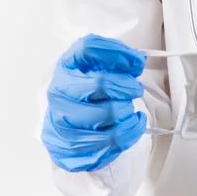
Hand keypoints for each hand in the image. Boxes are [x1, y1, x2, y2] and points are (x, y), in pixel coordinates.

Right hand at [41, 34, 147, 172]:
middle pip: (101, 83)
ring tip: (128, 108)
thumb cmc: (86, 94)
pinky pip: (113, 139)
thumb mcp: (96, 68)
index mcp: (65, 67)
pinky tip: (132, 123)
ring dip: (127, 109)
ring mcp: (63, 121)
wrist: (66, 127)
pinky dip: (132, 129)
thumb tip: (137, 61)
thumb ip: (115, 58)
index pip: (88, 49)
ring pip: (109, 113)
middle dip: (127, 86)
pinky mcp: (72, 147)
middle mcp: (59, 92)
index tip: (136, 62)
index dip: (117, 53)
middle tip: (135, 89)